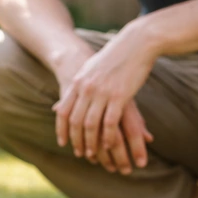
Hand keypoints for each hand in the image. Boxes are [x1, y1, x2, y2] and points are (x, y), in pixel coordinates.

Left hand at [53, 22, 157, 174]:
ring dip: (91, 143)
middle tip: (79, 154)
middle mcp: (86, 89)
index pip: (63, 111)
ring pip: (90, 125)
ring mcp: (102, 92)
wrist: (136, 42)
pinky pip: (109, 122)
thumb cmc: (114, 56)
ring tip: (93, 154)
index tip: (63, 143)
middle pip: (75, 121)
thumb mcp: (91, 68)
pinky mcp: (119, 96)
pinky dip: (107, 136)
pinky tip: (109, 145)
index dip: (61, 130)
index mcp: (78, 82)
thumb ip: (80, 84)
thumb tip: (70, 91)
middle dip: (76, 140)